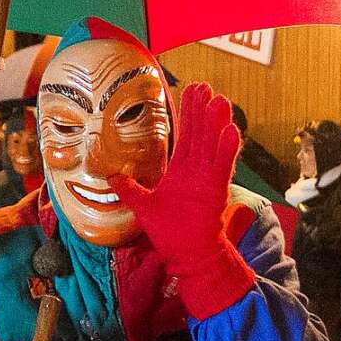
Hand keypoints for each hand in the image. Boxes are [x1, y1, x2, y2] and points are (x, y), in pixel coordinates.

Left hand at [109, 83, 254, 318]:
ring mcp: (208, 180)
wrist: (187, 255)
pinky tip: (231, 131)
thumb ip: (128, 189)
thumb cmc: (169, 231)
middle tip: (205, 86)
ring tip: (221, 100)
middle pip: (200, 134)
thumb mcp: (142, 206)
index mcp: (182, 171)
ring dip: (217, 123)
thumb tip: (109, 175)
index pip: (186, 136)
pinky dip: (227, 150)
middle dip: (202, 110)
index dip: (188, 114)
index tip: (191, 91)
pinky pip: (222, 167)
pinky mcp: (216, 192)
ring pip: (214, 145)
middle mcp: (197, 171)